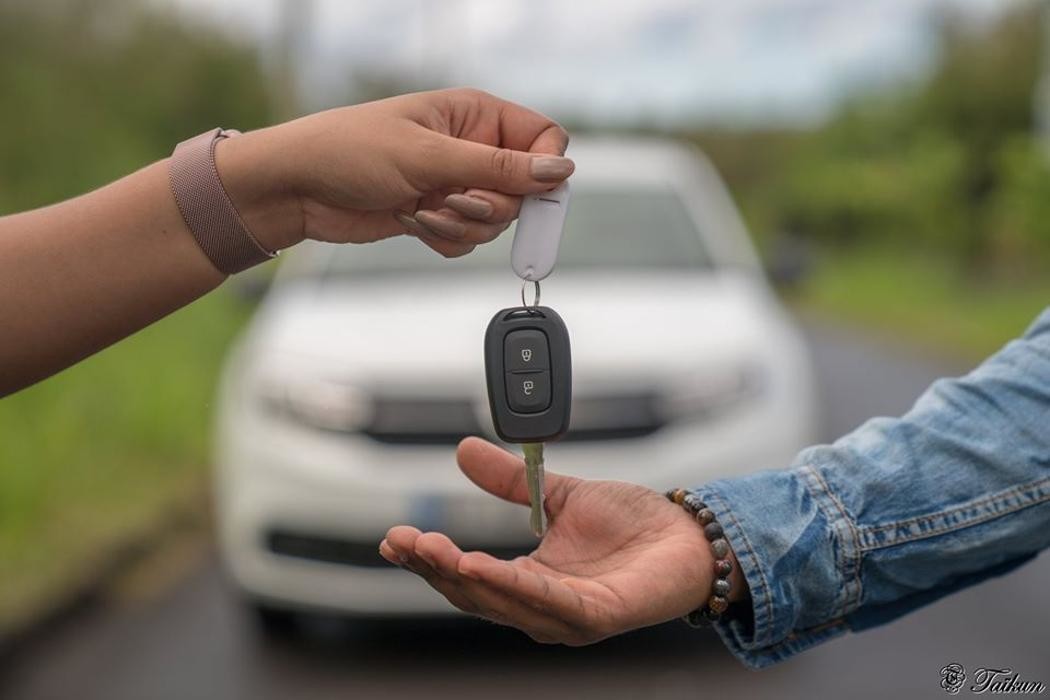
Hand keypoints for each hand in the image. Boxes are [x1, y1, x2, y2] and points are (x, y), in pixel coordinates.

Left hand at [218, 88, 572, 256]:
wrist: (298, 188)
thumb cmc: (351, 150)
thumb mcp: (429, 156)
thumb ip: (498, 168)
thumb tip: (559, 170)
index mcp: (476, 115)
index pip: (543, 139)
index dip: (543, 169)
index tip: (526, 193)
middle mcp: (471, 148)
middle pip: (523, 190)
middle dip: (490, 206)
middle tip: (454, 202)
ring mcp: (455, 183)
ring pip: (496, 221)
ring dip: (462, 226)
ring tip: (422, 210)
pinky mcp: (439, 214)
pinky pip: (468, 239)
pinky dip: (445, 239)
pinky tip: (412, 222)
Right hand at [380, 437, 743, 644]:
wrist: (689, 535)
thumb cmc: (633, 525)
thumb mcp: (558, 494)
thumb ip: (510, 481)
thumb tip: (464, 450)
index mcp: (531, 580)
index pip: (468, 576)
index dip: (429, 559)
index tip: (395, 537)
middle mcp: (543, 607)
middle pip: (474, 594)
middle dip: (435, 568)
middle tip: (404, 540)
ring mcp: (569, 617)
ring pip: (503, 603)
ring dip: (463, 577)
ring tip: (432, 551)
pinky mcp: (598, 616)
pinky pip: (550, 604)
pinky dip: (513, 586)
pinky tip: (482, 567)